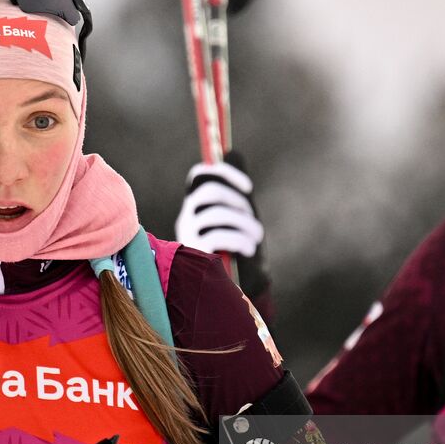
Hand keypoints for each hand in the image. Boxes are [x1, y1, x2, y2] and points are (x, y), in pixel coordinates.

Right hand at [176, 152, 271, 301]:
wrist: (233, 291)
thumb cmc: (238, 253)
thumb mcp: (239, 220)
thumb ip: (235, 192)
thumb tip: (232, 152)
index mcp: (198, 206)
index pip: (200, 175)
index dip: (223, 173)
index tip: (248, 188)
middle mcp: (188, 218)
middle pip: (208, 191)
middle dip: (238, 202)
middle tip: (255, 223)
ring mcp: (188, 236)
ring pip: (214, 213)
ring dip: (243, 224)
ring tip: (256, 240)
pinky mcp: (194, 254)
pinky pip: (216, 236)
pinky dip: (238, 239)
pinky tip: (249, 249)